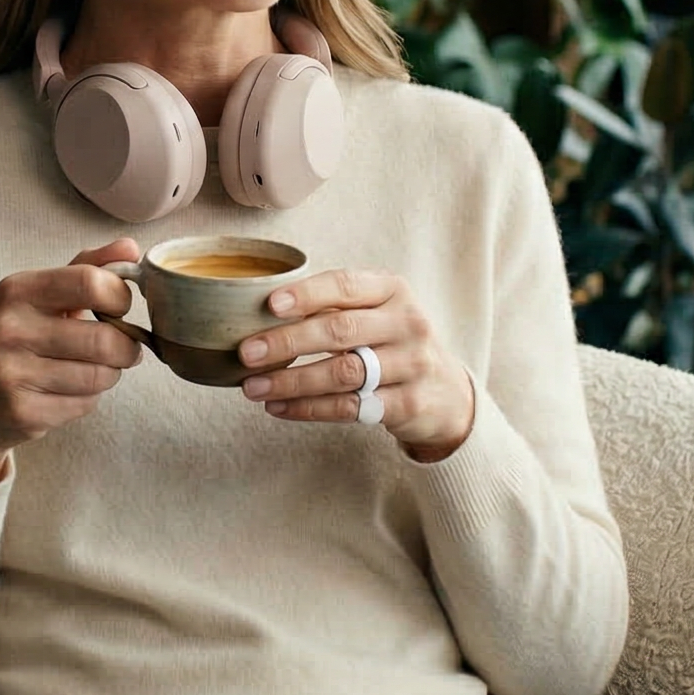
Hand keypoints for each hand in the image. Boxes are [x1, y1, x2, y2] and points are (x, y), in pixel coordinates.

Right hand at [0, 238, 146, 482]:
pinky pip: (84, 404)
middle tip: (121, 349)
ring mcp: (11, 372)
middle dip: (126, 348)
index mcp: (16, 290)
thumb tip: (131, 248)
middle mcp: (9, 328)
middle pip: (104, 339)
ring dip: (108, 375)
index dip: (120, 298)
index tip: (119, 308)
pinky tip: (65, 393)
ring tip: (90, 370)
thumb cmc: (10, 342)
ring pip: (99, 376)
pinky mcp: (21, 411)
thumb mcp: (37, 297)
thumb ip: (85, 268)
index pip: (90, 282)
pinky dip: (86, 400)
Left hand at [236, 269, 477, 459]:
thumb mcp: (377, 311)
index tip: (270, 304)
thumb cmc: (392, 342)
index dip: (307, 294)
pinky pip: (350, 407)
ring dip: (292, 381)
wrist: (446, 392)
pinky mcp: (408, 404)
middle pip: (340, 331)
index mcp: (393, 290)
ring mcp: (412, 365)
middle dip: (287, 342)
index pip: (346, 285)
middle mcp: (407, 323)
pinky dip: (309, 409)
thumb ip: (333, 306)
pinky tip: (279, 407)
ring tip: (253, 387)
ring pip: (342, 373)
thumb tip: (260, 312)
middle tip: (247, 352)